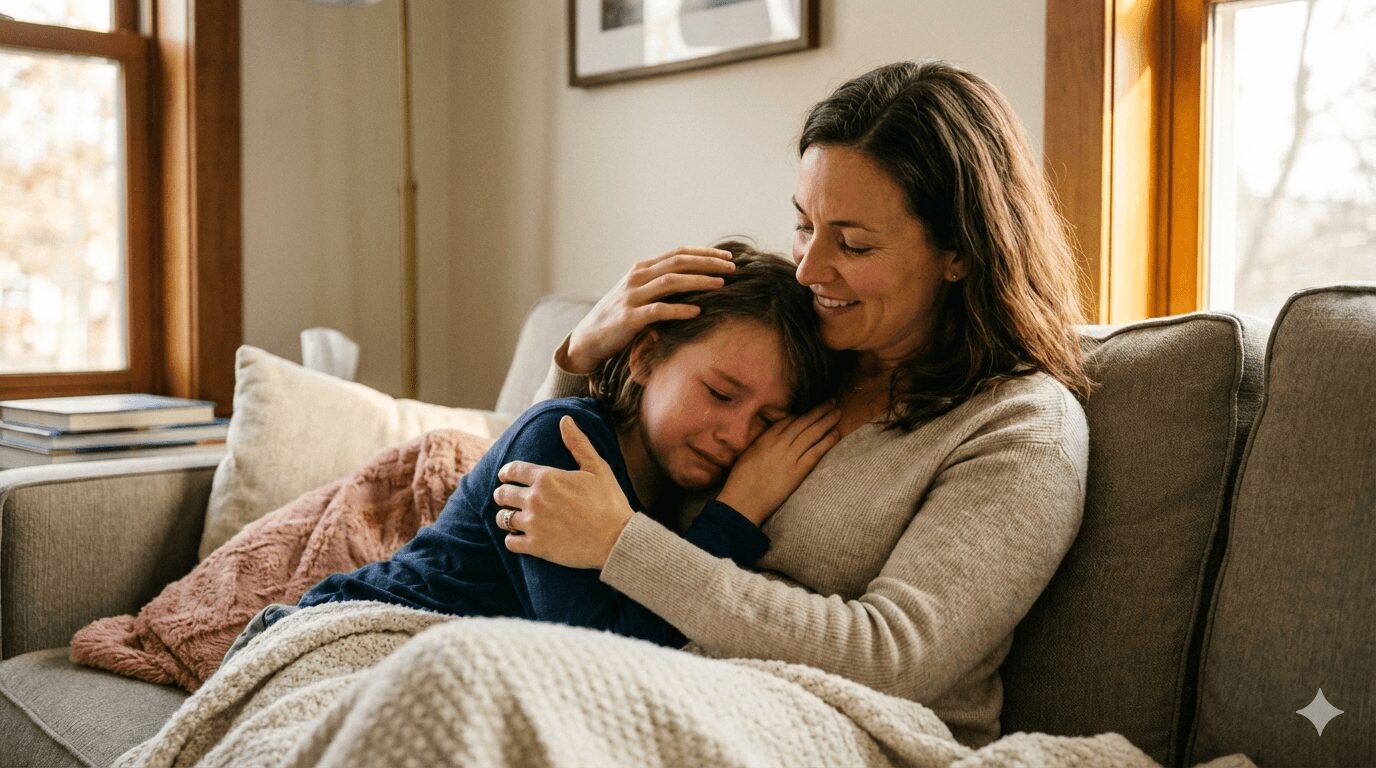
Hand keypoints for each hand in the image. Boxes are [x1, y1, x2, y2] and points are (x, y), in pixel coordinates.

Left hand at [492, 416, 634, 568]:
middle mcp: (535, 499)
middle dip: (503, 493)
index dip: (506, 472)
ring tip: (512, 518)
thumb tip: (565, 420)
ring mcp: (533, 523)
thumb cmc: (610, 502)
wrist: (617, 539)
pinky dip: (513, 539)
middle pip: (502, 494)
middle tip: (507, 497)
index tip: (505, 476)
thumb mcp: (597, 468)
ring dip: (505, 516)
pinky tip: (520, 537)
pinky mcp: (536, 546)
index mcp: (547, 477)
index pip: (512, 470)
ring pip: (502, 518)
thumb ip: (578, 443)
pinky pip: (510, 542)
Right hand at [561, 246, 735, 373]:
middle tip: (732, 267)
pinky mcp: (629, 318)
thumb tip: (695, 281)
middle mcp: (637, 278)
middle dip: (707, 263)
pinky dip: (679, 310)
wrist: (588, 339)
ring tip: (721, 284)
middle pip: (678, 263)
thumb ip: (660, 285)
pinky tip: (697, 311)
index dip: (704, 252)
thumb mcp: (638, 295)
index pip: (678, 253)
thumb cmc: (619, 318)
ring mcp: (631, 297)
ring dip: (698, 281)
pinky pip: (658, 311)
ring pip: (670, 282)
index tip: (727, 256)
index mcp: (641, 269)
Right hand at [716, 403, 840, 524]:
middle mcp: (779, 443)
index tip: (812, 409)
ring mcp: (789, 456)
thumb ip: (760, 444)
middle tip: (831, 402)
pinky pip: (816, 452)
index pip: (788, 421)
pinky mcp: (797, 470)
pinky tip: (836, 433)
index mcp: (765, 438)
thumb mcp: (747, 455)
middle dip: (818, 411)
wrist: (742, 501)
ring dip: (826, 421)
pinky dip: (827, 441)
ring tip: (838, 412)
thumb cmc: (740, 482)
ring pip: (812, 433)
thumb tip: (768, 440)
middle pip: (803, 422)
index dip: (802, 414)